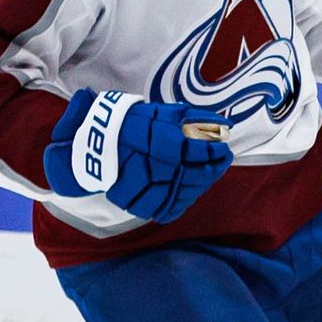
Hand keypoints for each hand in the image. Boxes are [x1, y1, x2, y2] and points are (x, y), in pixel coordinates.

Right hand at [43, 88, 233, 223]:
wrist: (97, 142)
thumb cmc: (135, 123)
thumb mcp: (163, 113)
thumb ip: (194, 119)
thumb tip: (224, 124)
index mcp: (162, 143)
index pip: (199, 151)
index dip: (215, 151)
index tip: (223, 148)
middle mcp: (156, 167)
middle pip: (196, 175)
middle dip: (213, 169)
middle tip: (222, 161)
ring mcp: (148, 188)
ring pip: (185, 193)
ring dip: (201, 184)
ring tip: (208, 174)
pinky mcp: (140, 203)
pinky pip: (169, 208)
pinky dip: (183, 200)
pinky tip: (190, 190)